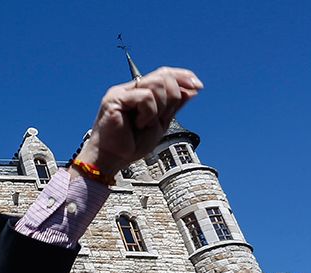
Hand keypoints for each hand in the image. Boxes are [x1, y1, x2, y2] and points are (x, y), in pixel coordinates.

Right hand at [75, 67, 202, 176]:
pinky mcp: (114, 99)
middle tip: (163, 116)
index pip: (164, 74)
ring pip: (156, 83)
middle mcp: (129, 89)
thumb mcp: (160, 124)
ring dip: (160, 106)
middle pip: (163, 75)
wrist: (111, 160)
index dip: (183, 76)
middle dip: (172, 96)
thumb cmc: (129, 146)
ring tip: (147, 122)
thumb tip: (191, 90)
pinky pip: (145, 98)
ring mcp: (121, 92)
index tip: (198, 86)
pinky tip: (138, 124)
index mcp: (138, 92)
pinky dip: (148, 113)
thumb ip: (173, 107)